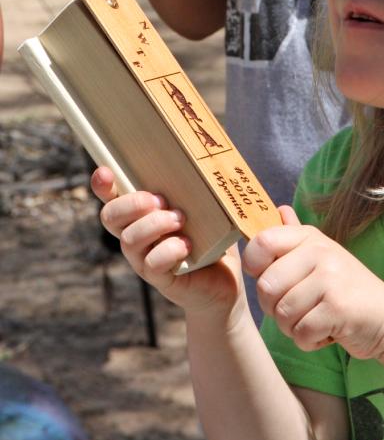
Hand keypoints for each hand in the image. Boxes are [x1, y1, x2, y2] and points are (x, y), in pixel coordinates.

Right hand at [90, 167, 244, 320]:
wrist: (225, 281)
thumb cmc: (213, 237)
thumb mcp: (207, 208)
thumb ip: (197, 187)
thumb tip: (203, 158)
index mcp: (142, 214)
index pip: (111, 197)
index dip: (103, 185)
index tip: (105, 171)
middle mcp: (136, 235)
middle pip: (110, 216)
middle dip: (132, 203)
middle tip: (162, 201)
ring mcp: (143, 259)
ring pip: (129, 239)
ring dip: (155, 224)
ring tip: (180, 220)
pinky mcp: (159, 278)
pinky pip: (151, 263)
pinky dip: (169, 250)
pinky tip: (187, 245)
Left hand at [243, 206, 383, 358]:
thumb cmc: (347, 290)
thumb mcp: (324, 257)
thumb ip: (296, 236)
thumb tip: (279, 209)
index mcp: (311, 238)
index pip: (261, 243)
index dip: (255, 267)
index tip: (273, 280)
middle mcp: (321, 252)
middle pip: (266, 286)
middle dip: (275, 309)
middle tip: (300, 309)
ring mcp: (331, 279)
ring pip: (282, 314)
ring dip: (293, 328)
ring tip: (316, 320)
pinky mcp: (338, 308)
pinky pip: (300, 333)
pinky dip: (309, 341)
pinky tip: (327, 332)